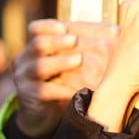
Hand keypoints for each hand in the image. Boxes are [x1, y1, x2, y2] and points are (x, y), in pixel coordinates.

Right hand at [12, 19, 119, 137]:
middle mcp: (24, 59)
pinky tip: (77, 89)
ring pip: (39, 66)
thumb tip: (114, 29)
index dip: (50, 26)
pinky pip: (43, 91)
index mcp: (34, 46)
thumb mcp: (69, 61)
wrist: (46, 112)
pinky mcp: (28, 96)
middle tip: (75, 40)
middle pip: (37, 44)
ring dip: (60, 62)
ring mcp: (24, 78)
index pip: (36, 29)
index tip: (66, 27)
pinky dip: (61, 89)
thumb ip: (82, 45)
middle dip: (57, 41)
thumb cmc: (63, 81)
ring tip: (79, 60)